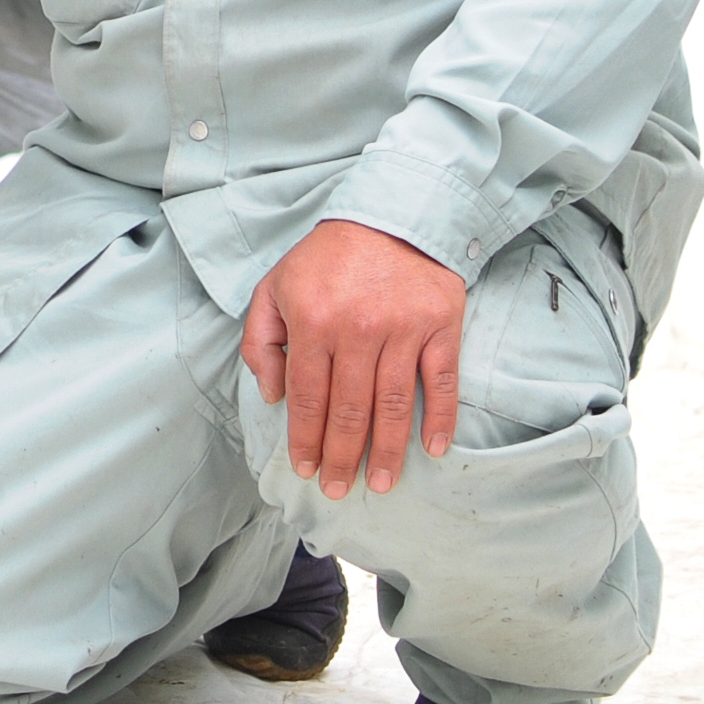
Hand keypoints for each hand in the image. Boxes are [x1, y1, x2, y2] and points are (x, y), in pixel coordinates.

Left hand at [241, 218, 466, 499]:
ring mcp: (403, 330)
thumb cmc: (328, 257)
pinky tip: (434, 449)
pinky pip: (442, 382)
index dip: (305, 439)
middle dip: (342, 457)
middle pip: (349, 411)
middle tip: (338, 489)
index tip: (305, 468)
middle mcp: (358, 330)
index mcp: (313, 322)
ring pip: (393, 406)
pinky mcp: (441, 327)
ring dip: (388, 452)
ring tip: (382, 484)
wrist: (393, 214)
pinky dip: (440, 419)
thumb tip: (272, 394)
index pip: (308, 398)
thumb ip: (261, 339)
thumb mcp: (276, 285)